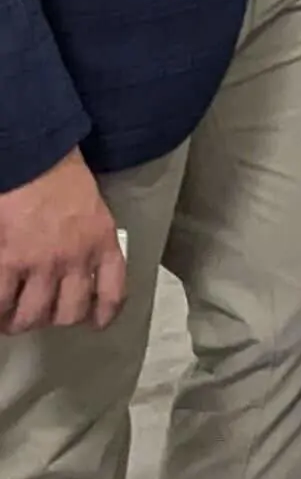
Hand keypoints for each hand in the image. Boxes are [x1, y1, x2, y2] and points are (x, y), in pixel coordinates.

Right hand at [0, 148, 125, 334]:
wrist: (33, 156)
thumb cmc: (62, 173)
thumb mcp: (92, 207)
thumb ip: (89, 239)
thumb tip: (74, 268)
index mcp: (102, 242)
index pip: (113, 291)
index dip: (104, 314)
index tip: (96, 322)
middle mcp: (76, 259)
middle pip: (69, 313)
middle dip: (53, 318)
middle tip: (39, 311)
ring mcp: (42, 263)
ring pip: (33, 315)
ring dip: (19, 320)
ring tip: (10, 316)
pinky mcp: (10, 261)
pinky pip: (1, 302)